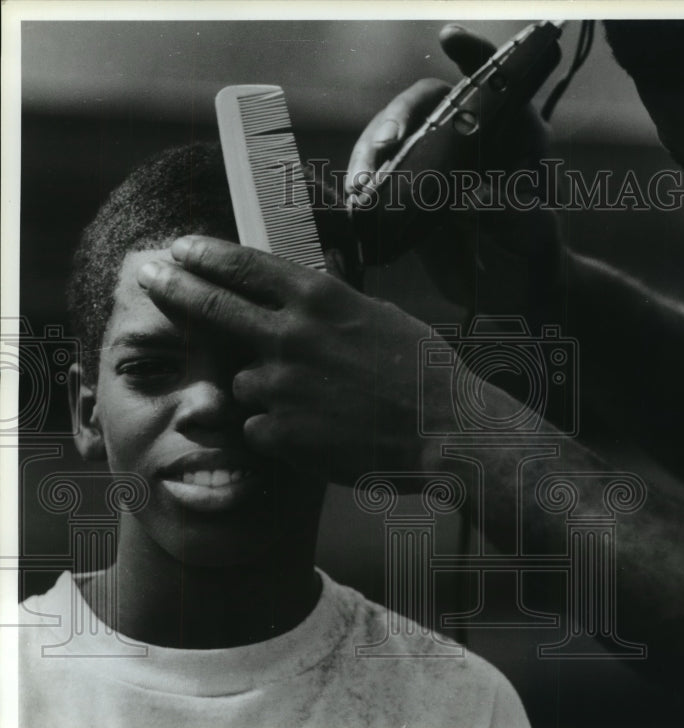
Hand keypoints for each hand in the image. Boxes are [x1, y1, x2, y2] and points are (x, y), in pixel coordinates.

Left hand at [138, 235, 447, 483]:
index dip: (207, 255)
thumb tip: (311, 286)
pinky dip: (278, 429)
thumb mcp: (381, 315)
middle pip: (213, 307)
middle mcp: (291, 335)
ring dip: (265, 389)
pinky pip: (259, 426)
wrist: (444, 430)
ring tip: (317, 403)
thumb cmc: (423, 371)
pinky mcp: (279, 432)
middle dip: (174, 287)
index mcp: (320, 299)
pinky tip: (320, 431)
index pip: (246, 266)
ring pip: (242, 382)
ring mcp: (281, 385)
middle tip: (148, 274)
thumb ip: (334, 303)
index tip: (180, 248)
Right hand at [346, 24, 562, 320]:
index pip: (491, 81)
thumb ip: (513, 215)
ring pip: (391, 138)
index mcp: (510, 133)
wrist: (517, 288)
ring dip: (369, 155)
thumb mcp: (534, 232)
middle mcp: (467, 137)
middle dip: (396, 118)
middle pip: (423, 106)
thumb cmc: (535, 251)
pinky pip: (378, 177)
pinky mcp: (409, 191)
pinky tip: (355, 201)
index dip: (473, 56)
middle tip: (387, 144)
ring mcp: (434, 162)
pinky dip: (363, 185)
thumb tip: (476, 202)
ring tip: (360, 186)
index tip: (450, 40)